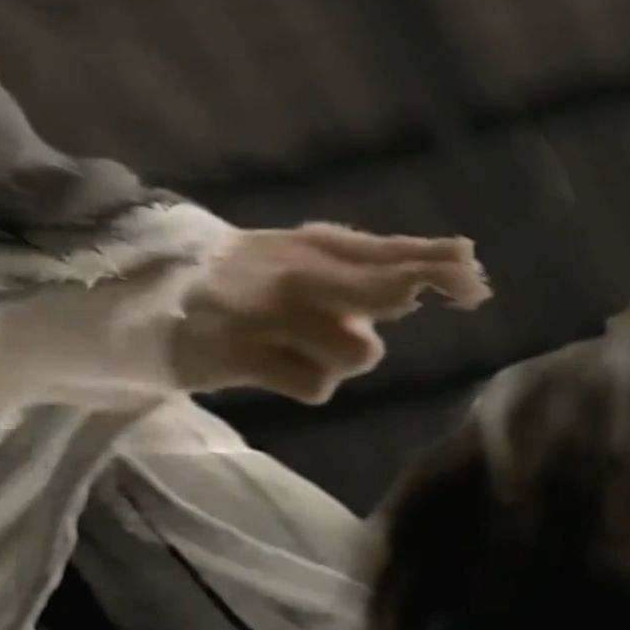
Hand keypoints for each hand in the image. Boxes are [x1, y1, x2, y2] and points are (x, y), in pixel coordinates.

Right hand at [169, 222, 491, 401]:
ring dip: (345, 355)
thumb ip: (368, 260)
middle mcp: (295, 274)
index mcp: (311, 244)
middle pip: (381, 289)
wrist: (154, 296)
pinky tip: (278, 367)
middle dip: (408, 293)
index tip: (476, 280)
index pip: (385, 250)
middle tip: (434, 300)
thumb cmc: (245, 278)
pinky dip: (308, 381)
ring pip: (357, 350)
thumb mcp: (302, 253)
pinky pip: (316, 386)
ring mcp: (270, 315)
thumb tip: (459, 260)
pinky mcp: (245, 354)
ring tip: (307, 346)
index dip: (435, 263)